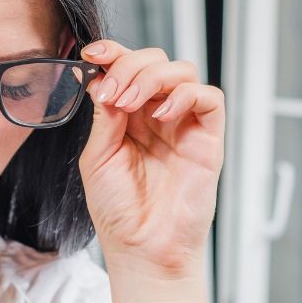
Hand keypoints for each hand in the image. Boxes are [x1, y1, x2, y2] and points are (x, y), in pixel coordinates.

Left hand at [78, 40, 224, 277]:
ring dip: (152, 76)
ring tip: (131, 102)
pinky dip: (185, 95)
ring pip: (182, 71)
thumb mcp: (97, 157)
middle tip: (113, 92)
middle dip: (130, 66)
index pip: (126, 69)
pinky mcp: (208, 140)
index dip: (112, 53)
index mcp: (128, 117)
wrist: (141, 249)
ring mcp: (184, 126)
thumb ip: (103, 118)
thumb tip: (104, 79)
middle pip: (155, 61)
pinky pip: (209, 98)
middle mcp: (157, 116)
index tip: (92, 53)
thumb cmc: (118, 212)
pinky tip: (161, 115)